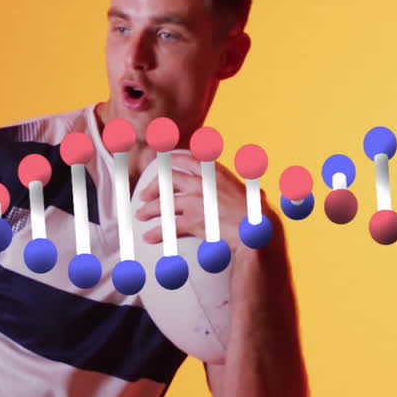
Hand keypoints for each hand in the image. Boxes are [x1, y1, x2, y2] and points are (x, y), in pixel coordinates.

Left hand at [135, 155, 263, 247]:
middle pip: (168, 180)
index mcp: (214, 173)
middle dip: (153, 187)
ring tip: (140, 215)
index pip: (187, 159)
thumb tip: (257, 193)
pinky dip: (156, 232)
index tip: (160, 162)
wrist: (256, 230)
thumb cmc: (256, 214)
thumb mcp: (249, 192)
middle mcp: (202, 183)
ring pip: (164, 203)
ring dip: (148, 209)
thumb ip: (241, 190)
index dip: (171, 159)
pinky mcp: (193, 220)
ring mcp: (196, 201)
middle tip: (144, 196)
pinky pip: (169, 226)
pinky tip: (148, 236)